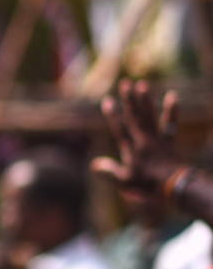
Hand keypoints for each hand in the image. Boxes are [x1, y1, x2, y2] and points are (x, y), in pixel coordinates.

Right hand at [90, 80, 182, 203]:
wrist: (175, 186)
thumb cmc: (148, 185)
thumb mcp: (124, 182)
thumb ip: (109, 172)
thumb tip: (94, 164)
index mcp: (132, 149)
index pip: (120, 129)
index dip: (113, 115)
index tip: (108, 100)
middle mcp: (144, 140)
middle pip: (135, 117)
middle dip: (129, 100)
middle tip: (126, 83)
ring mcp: (157, 139)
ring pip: (150, 116)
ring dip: (146, 100)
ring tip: (142, 84)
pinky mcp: (169, 141)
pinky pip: (170, 124)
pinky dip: (171, 110)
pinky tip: (172, 96)